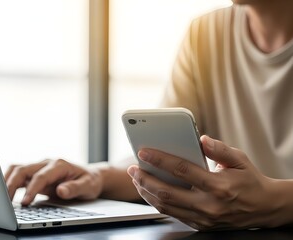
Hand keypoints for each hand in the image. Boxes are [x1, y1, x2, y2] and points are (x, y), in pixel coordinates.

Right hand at [5, 159, 102, 204]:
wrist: (90, 176)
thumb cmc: (89, 181)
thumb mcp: (88, 186)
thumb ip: (75, 188)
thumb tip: (61, 191)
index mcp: (59, 165)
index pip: (41, 176)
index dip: (31, 189)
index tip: (25, 202)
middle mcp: (47, 163)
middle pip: (24, 169)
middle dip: (12, 184)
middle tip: (5, 202)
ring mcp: (40, 167)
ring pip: (18, 169)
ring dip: (7, 181)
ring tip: (1, 197)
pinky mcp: (36, 173)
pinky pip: (19, 174)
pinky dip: (9, 181)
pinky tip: (6, 193)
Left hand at [127, 135, 280, 230]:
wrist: (263, 208)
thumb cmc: (249, 180)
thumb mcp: (239, 160)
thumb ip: (219, 149)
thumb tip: (201, 139)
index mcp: (219, 186)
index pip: (182, 170)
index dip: (160, 160)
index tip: (144, 152)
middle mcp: (209, 205)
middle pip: (167, 192)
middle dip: (145, 179)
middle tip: (133, 168)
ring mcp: (203, 218)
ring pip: (166, 206)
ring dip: (147, 192)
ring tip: (136, 179)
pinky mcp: (200, 224)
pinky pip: (172, 214)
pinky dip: (157, 202)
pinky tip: (149, 191)